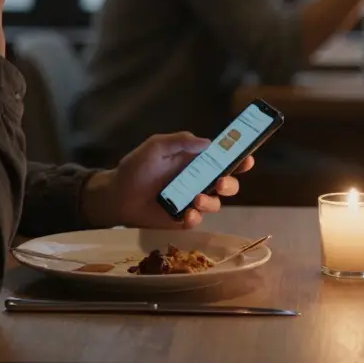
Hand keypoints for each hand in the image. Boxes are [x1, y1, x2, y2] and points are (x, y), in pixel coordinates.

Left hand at [82, 132, 255, 229]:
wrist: (116, 196)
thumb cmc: (135, 168)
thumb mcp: (155, 147)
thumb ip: (179, 142)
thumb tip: (207, 143)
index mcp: (194, 162)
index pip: (223, 159)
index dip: (239, 159)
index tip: (247, 159)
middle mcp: (197, 181)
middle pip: (227, 183)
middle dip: (231, 184)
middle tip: (221, 183)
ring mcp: (190, 200)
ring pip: (215, 203)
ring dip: (211, 202)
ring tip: (195, 200)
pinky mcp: (181, 218)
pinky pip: (197, 220)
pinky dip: (195, 218)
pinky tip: (187, 215)